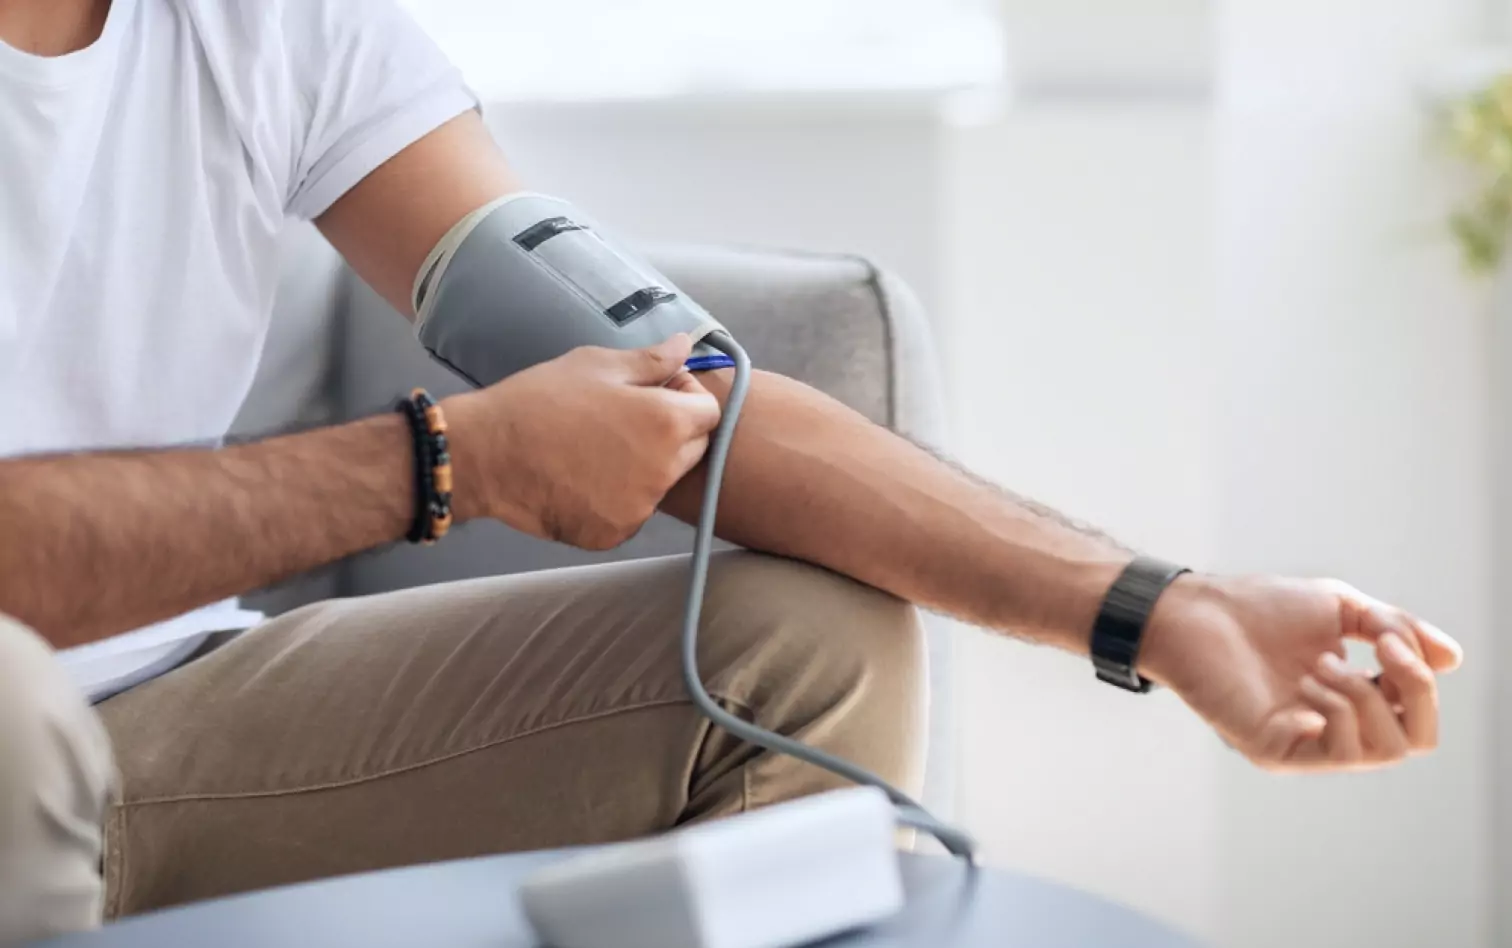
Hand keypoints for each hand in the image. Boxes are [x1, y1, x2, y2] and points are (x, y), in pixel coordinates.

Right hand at [444, 334, 721, 549]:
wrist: (485, 454)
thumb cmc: (540, 400)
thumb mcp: (597, 365)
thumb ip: (652, 360)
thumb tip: (687, 344)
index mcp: (667, 423)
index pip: (710, 413)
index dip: (686, 397)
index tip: (654, 391)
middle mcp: (663, 472)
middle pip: (692, 450)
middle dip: (670, 432)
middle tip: (620, 419)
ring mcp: (639, 509)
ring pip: (660, 483)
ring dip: (643, 466)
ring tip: (594, 448)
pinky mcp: (614, 534)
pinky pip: (631, 512)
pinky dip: (616, 498)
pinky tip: (582, 477)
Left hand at [1140, 575, 1463, 771]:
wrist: (1193, 611)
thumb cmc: (1258, 608)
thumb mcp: (1343, 608)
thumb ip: (1397, 630)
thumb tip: (1453, 659)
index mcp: (1352, 698)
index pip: (1417, 713)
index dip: (1420, 676)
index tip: (1387, 634)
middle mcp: (1332, 727)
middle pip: (1416, 741)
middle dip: (1415, 691)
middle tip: (1380, 647)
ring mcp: (1304, 743)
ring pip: (1384, 750)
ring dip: (1366, 695)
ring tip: (1322, 662)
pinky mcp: (1275, 750)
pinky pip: (1338, 752)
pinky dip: (1338, 710)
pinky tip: (1307, 681)